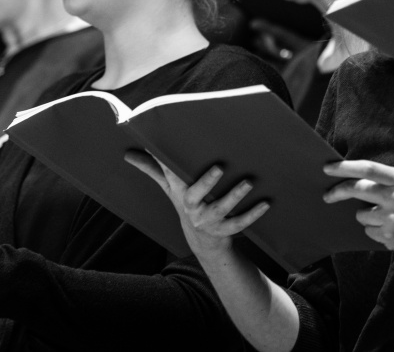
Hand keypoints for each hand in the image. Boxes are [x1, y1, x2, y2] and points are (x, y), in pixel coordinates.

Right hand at [126, 151, 268, 259]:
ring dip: (236, 196)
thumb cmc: (187, 203)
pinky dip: (253, 214)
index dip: (172, 167)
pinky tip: (266, 203)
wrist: (202, 240)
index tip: (173, 152)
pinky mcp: (226, 230)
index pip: (173, 179)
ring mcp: (210, 220)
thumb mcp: (169, 188)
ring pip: (222, 209)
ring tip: (249, 182)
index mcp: (180, 194)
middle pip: (196, 196)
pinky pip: (240, 223)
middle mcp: (193, 208)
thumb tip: (126, 154)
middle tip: (219, 167)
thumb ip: (151, 169)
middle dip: (207, 183)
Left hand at [323, 160, 393, 265]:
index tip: (327, 168)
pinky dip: (376, 232)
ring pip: (361, 215)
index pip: (367, 168)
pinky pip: (370, 231)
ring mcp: (392, 217)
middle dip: (337, 192)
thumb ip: (386, 183)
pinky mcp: (390, 235)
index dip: (345, 167)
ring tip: (389, 220)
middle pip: (356, 188)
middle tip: (327, 195)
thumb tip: (351, 181)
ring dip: (367, 218)